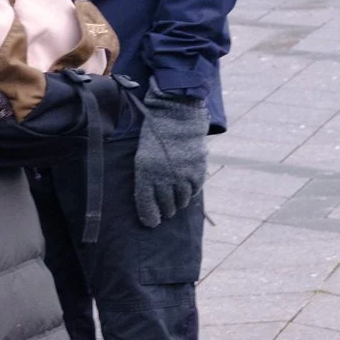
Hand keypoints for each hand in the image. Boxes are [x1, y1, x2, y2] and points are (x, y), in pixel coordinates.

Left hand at [133, 85, 208, 228]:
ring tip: (175, 204)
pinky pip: (195, 190)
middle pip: (166, 205)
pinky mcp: (197, 169)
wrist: (176, 116)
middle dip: (165, 211)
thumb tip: (151, 200)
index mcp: (145, 173)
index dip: (149, 217)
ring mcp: (182, 174)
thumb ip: (145, 178)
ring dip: (178, 204)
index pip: (146, 204)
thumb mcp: (142, 156)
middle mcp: (164, 176)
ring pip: (181, 200)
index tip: (151, 223)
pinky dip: (190, 193)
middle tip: (165, 213)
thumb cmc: (154, 137)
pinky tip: (186, 191)